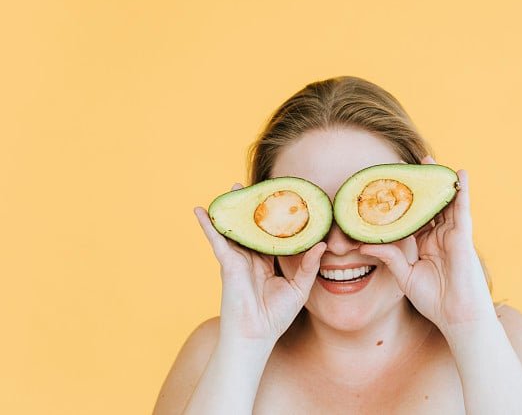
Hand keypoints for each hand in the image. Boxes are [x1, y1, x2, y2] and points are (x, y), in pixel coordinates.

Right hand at [194, 184, 326, 343]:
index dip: (275, 219)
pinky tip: (200, 210)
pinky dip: (208, 225)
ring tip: (232, 189)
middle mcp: (250, 257)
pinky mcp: (227, 262)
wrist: (256, 334)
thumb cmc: (275, 316)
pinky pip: (216, 239)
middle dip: (252, 208)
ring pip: (235, 228)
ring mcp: (238, 258)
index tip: (281, 201)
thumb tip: (322, 245)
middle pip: (251, 227)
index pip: (271, 235)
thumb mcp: (299, 288)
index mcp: (266, 262)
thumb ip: (308, 266)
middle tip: (255, 188)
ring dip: (232, 209)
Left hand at [359, 157, 495, 334]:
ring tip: (428, 160)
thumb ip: (389, 257)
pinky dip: (462, 191)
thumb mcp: (405, 276)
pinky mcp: (463, 237)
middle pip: (426, 205)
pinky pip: (462, 209)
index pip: (410, 217)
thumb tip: (364, 244)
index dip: (400, 202)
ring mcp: (451, 235)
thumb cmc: (434, 301)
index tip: (385, 186)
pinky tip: (459, 174)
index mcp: (424, 244)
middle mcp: (437, 236)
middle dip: (417, 185)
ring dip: (436, 181)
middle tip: (403, 165)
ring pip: (443, 202)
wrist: (457, 318)